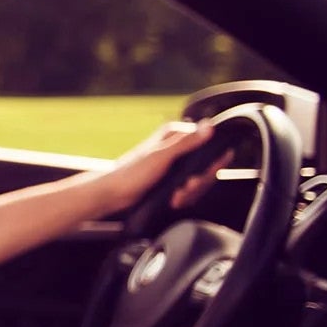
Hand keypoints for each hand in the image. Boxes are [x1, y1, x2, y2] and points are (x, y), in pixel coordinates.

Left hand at [94, 121, 230, 213]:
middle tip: (185, 187)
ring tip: (176, 197)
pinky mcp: (172, 179)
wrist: (112, 194)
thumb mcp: (161, 156)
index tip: (204, 173)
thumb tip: (208, 126)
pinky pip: (189, 189)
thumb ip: (186, 142)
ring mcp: (176, 164)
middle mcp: (178, 147)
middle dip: (199, 182)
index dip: (214, 161)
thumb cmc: (131, 173)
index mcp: (175, 135)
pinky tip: (173, 200)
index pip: (210, 142)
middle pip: (208, 165)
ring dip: (190, 192)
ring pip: (199, 179)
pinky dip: (184, 197)